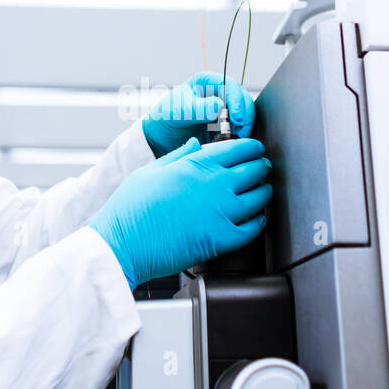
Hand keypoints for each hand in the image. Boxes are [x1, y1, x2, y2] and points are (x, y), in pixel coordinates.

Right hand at [89, 137, 271, 288]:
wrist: (123, 243)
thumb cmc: (130, 208)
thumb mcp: (151, 171)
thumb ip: (178, 156)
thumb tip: (194, 145)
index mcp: (196, 164)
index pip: (239, 148)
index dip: (252, 147)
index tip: (254, 149)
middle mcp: (214, 185)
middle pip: (254, 170)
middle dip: (261, 167)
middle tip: (262, 168)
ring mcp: (220, 212)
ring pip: (260, 198)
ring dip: (264, 192)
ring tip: (263, 191)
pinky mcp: (221, 239)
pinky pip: (253, 229)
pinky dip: (259, 223)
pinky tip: (257, 220)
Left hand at [142, 71, 255, 157]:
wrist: (160, 138)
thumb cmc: (166, 118)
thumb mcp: (178, 111)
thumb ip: (197, 108)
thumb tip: (218, 106)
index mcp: (208, 82)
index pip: (230, 86)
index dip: (237, 101)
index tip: (237, 118)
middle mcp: (219, 94)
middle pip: (242, 101)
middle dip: (244, 117)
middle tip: (242, 133)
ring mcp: (224, 111)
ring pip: (244, 116)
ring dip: (244, 128)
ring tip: (237, 140)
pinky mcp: (226, 127)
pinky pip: (238, 130)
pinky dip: (239, 137)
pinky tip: (234, 144)